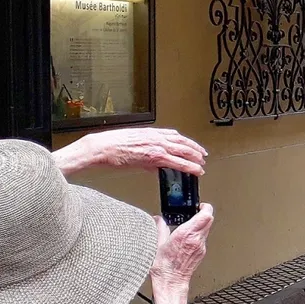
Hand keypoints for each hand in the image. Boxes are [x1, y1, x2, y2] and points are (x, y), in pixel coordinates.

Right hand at [54, 128, 206, 176]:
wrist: (102, 148)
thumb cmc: (111, 146)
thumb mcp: (133, 144)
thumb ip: (146, 152)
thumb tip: (154, 164)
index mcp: (151, 133)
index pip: (175, 135)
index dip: (187, 141)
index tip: (193, 146)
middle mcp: (156, 137)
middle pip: (183, 142)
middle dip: (195, 150)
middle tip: (203, 156)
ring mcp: (157, 146)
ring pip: (183, 151)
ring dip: (195, 158)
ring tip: (201, 165)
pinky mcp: (154, 157)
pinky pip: (176, 162)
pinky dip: (188, 166)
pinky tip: (194, 170)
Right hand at [151, 203, 212, 292]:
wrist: (171, 282)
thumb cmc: (163, 267)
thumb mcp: (157, 244)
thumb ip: (160, 228)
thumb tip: (158, 220)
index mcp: (186, 234)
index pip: (205, 214)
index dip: (204, 207)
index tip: (198, 205)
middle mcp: (196, 240)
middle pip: (209, 220)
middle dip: (203, 214)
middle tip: (195, 212)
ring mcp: (201, 247)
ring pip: (207, 229)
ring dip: (201, 225)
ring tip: (190, 225)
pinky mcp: (201, 253)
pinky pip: (203, 239)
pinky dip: (198, 235)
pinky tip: (188, 238)